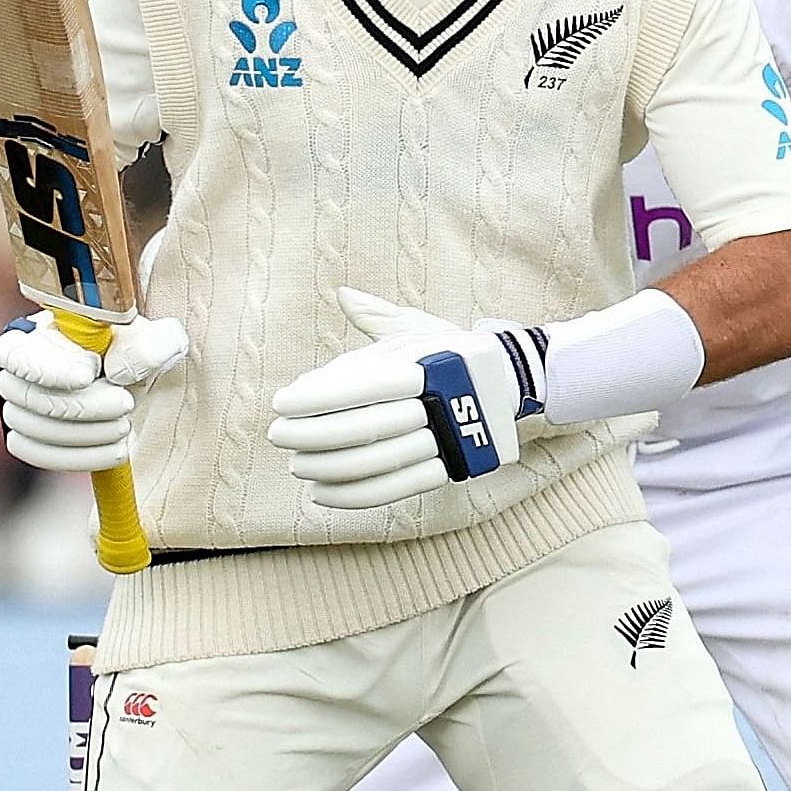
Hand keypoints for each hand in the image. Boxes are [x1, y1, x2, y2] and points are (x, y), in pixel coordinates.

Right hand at [0, 310, 186, 473]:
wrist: (134, 383)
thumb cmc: (133, 352)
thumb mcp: (149, 340)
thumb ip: (145, 345)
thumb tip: (117, 370)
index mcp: (36, 334)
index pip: (19, 353)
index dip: (50, 368)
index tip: (89, 374)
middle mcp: (17, 370)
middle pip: (27, 397)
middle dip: (81, 406)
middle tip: (125, 404)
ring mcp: (18, 407)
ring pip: (30, 429)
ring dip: (84, 434)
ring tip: (124, 426)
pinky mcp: (29, 439)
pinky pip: (38, 454)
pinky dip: (79, 458)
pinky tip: (115, 450)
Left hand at [267, 289, 542, 510]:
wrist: (512, 381)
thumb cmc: (453, 353)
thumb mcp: (419, 329)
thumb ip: (377, 316)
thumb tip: (343, 295)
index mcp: (422, 359)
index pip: (359, 383)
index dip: (315, 396)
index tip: (280, 403)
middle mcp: (436, 396)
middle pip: (363, 426)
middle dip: (312, 435)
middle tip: (278, 436)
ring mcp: (448, 433)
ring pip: (377, 461)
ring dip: (328, 468)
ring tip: (298, 465)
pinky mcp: (451, 465)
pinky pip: (397, 489)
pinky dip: (354, 496)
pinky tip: (321, 494)